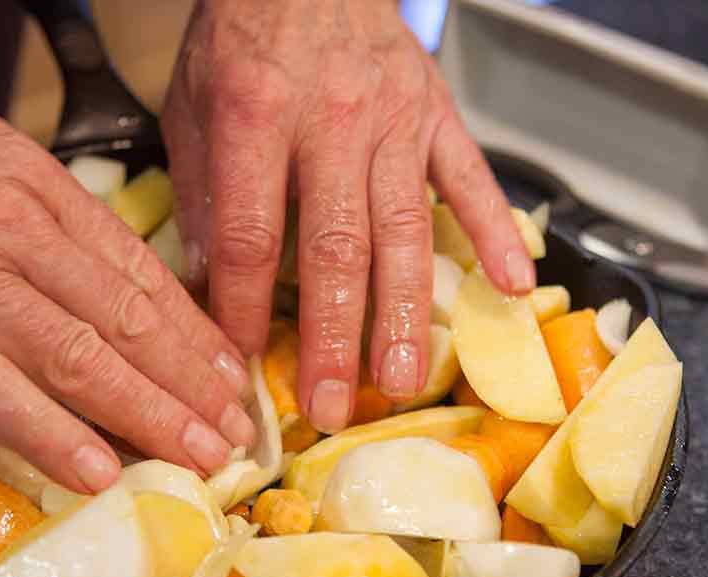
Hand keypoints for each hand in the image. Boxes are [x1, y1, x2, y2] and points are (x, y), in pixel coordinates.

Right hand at [0, 30, 253, 492]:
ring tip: (200, 458)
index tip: (227, 371)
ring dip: (150, 415)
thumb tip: (81, 256)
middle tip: (237, 432)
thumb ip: (28, 203)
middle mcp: (14, 230)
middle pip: (126, 318)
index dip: (190, 328)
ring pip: (81, 357)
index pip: (136, 269)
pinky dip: (51, 434)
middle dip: (191, 382)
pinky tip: (98, 472)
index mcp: (32, 187)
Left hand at [162, 0, 533, 432]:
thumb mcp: (192, 105)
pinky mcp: (435, 115)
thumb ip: (199, 193)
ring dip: (407, 313)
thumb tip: (207, 285)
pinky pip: (471, 179)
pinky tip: (515, 289)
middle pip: (337, 248)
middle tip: (334, 407)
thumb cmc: (242, 36)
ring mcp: (393, 120)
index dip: (246, 308)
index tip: (244, 366)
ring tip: (407, 379)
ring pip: (405, 231)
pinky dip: (495, 233)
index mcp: (256, 115)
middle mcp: (331, 122)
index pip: (251, 234)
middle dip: (336, 338)